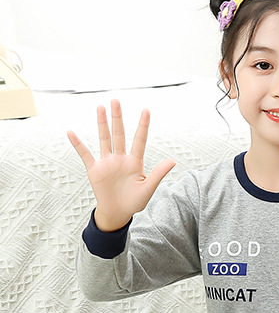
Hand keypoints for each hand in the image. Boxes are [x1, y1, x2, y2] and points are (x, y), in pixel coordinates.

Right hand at [68, 99, 175, 230]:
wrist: (118, 212)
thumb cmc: (135, 201)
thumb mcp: (149, 188)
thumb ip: (158, 173)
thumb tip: (173, 161)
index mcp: (135, 162)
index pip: (140, 139)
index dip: (143, 126)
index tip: (146, 110)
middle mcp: (120, 158)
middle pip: (119, 134)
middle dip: (117, 118)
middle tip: (115, 100)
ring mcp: (107, 162)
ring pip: (104, 139)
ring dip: (102, 124)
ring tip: (100, 107)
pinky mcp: (94, 169)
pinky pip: (85, 154)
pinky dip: (78, 144)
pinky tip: (71, 133)